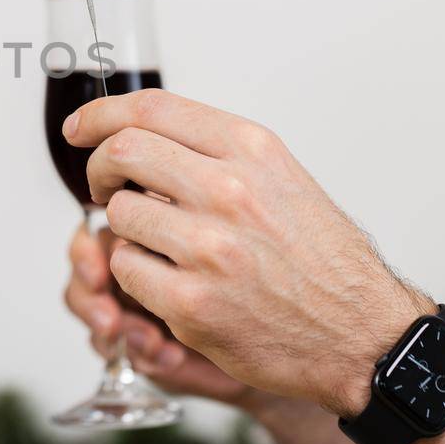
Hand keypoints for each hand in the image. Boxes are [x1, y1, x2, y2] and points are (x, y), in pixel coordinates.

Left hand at [64, 90, 431, 418]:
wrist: (364, 334)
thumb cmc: (321, 261)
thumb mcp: (281, 179)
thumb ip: (216, 153)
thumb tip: (144, 136)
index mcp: (250, 150)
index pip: (152, 109)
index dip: (101, 114)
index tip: (80, 128)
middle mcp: (229, 190)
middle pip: (123, 152)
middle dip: (100, 169)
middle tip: (106, 187)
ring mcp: (208, 249)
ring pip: (119, 215)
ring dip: (124, 228)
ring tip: (157, 244)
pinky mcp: (191, 304)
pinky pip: (126, 269)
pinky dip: (134, 273)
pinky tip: (167, 280)